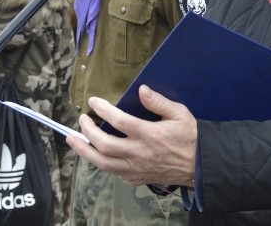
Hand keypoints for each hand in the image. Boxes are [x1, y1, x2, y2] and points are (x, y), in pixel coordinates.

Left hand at [67, 85, 197, 186]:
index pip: (120, 121)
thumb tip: (142, 90)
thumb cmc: (189, 137)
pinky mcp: (135, 179)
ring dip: (84, 150)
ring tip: (72, 139)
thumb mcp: (180, 114)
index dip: (103, 110)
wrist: (198, 166)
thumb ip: (159, 102)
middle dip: (88, 131)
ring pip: (102, 163)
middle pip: (104, 144)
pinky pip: (112, 172)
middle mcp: (139, 153)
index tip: (93, 101)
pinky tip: (93, 154)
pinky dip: (100, 163)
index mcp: (149, 134)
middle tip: (81, 119)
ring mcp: (135, 168)